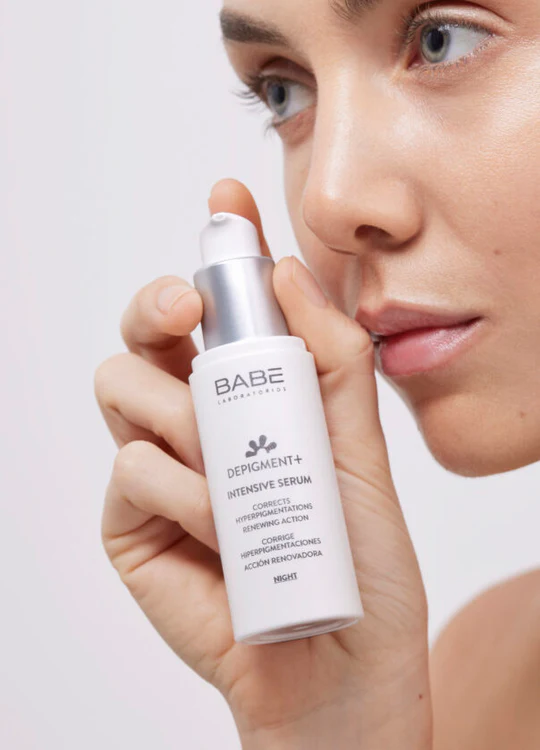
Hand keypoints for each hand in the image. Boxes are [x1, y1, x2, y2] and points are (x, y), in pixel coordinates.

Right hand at [94, 178, 431, 749]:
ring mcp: (161, 465)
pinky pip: (132, 464)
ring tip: (230, 471)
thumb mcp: (361, 452)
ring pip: (124, 385)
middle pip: (149, 330)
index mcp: (251, 394)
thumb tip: (291, 276)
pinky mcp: (131, 518)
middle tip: (188, 311)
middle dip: (160, 304)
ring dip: (180, 415)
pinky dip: (179, 487)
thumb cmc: (355, 562)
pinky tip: (216, 526)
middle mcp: (198, 418)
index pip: (226, 308)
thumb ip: (334, 365)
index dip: (221, 246)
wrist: (336, 665)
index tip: (227, 197)